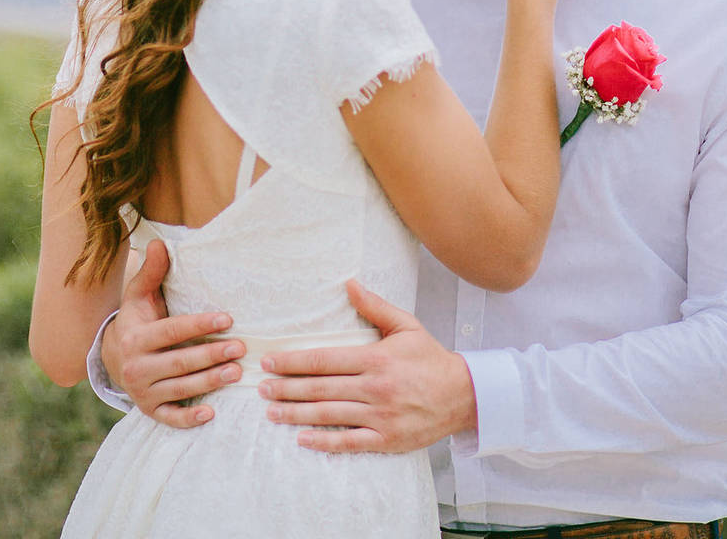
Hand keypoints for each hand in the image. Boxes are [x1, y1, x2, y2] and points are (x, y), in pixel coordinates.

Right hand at [102, 239, 245, 425]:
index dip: (199, 325)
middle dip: (210, 356)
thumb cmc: (137, 321)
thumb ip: (152, 272)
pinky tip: (211, 413)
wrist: (112, 359)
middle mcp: (136, 367)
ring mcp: (142, 392)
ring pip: (179, 389)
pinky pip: (169, 417)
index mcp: (135, 338)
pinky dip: (188, 419)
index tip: (228, 319)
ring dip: (208, 383)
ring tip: (236, 373)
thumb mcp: (139, 297)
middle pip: (178, 363)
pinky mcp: (149, 410)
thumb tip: (160, 243)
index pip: (171, 331)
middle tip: (240, 349)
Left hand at [258, 280, 476, 453]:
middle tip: (262, 387)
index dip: (293, 361)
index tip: (271, 362)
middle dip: (287, 388)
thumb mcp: (406, 326)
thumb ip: (375, 306)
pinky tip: (303, 439)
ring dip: (296, 414)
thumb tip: (349, 284)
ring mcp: (380, 416)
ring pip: (329, 415)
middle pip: (320, 388)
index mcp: (376, 358)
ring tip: (272, 411)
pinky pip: (348, 442)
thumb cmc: (430, 359)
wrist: (464, 395)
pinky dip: (324, 442)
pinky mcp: (386, 439)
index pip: (324, 360)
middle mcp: (374, 388)